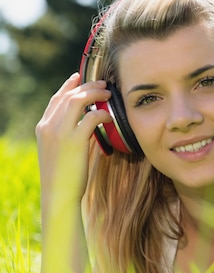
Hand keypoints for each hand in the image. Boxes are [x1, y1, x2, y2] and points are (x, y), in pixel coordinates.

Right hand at [36, 73, 111, 200]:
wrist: (59, 194)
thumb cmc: (65, 176)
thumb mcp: (61, 150)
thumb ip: (69, 134)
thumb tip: (88, 123)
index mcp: (43, 127)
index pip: (56, 99)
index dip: (69, 86)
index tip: (80, 77)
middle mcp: (48, 126)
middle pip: (69, 96)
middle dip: (87, 86)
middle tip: (103, 84)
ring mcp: (60, 132)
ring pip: (78, 101)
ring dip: (95, 94)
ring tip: (108, 94)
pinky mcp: (74, 141)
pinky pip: (91, 118)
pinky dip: (103, 113)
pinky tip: (110, 117)